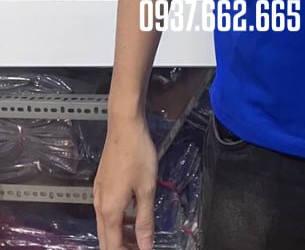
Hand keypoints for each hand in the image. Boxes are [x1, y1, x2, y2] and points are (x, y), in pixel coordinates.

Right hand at [94, 117, 157, 249]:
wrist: (124, 126)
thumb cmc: (138, 156)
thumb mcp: (147, 189)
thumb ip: (145, 220)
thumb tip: (145, 247)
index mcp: (109, 211)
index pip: (112, 245)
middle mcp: (99, 205)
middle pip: (106, 238)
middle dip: (121, 247)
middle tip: (140, 247)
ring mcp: (98, 193)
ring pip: (105, 224)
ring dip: (120, 234)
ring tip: (139, 236)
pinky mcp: (101, 184)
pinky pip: (106, 211)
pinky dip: (118, 220)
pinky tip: (132, 214)